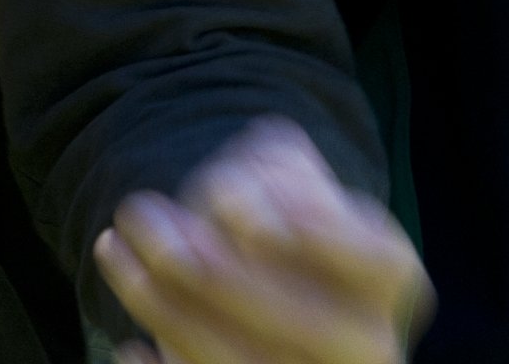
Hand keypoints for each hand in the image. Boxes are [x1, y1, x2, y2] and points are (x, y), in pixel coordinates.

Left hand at [92, 119, 426, 363]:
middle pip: (295, 316)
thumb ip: (277, 165)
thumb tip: (249, 184)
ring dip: (166, 308)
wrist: (291, 292)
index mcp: (392, 279)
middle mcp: (370, 341)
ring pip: (242, 360)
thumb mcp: (291, 179)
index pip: (374, 259)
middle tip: (138, 214)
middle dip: (206, 265)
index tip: (236, 204)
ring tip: (115, 249)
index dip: (316, 232)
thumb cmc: (284, 219)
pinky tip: (131, 348)